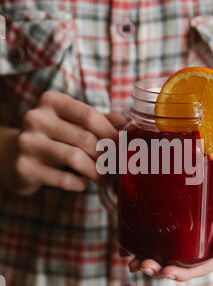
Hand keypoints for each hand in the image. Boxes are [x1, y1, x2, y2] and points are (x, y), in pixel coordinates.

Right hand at [7, 91, 125, 194]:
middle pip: (85, 138)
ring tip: (105, 178)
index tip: (123, 146)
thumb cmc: (52, 137)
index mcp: (51, 101)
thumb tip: (125, 122)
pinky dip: (79, 183)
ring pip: (74, 157)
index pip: (89, 115)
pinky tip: (83, 184)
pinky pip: (62, 178)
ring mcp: (28, 143)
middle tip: (118, 167)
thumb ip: (98, 120)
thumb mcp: (72, 123)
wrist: (13, 156)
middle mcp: (36, 118)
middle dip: (107, 155)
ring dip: (96, 171)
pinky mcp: (24, 167)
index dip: (111, 133)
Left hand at [126, 162, 212, 280]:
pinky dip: (137, 242)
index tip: (166, 272)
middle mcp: (195, 242)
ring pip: (160, 252)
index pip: (198, 268)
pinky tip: (124, 245)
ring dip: (144, 261)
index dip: (182, 274)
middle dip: (157, 270)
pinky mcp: (167, 216)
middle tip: (142, 265)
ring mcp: (180, 230)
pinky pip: (151, 233)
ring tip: (131, 260)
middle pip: (175, 263)